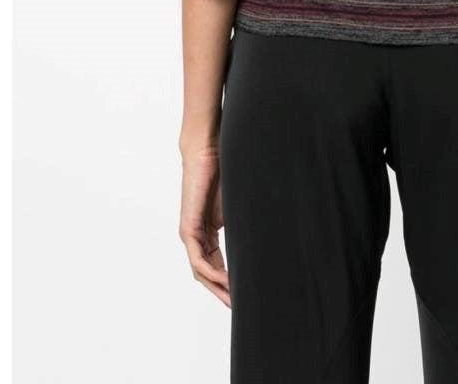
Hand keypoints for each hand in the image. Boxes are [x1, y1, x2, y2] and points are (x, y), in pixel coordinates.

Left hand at [179, 146, 230, 306]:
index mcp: (209, 231)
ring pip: (201, 271)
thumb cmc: (225, 170)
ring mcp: (191, 233)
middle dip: (223, 292)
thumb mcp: (240, 204)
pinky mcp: (188, 228)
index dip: (231, 281)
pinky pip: (198, 260)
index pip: (218, 264)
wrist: (209, 149)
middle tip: (240, 309)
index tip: (245, 294)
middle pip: (208, 273)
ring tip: (235, 301)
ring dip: (218, 288)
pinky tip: (227, 282)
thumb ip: (246, 221)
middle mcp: (197, 235)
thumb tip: (269, 233)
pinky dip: (212, 273)